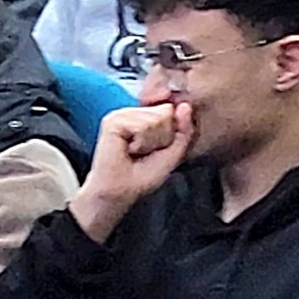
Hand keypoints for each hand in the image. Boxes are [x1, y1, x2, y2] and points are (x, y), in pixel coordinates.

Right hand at [70, 102, 194, 241]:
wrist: (119, 192)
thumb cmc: (141, 176)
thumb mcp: (174, 153)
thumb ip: (184, 130)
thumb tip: (185, 107)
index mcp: (146, 116)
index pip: (172, 109)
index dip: (172, 131)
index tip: (158, 148)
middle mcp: (133, 112)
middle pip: (167, 112)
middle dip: (163, 137)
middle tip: (145, 152)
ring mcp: (122, 114)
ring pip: (157, 118)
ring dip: (152, 142)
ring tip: (136, 152)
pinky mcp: (113, 121)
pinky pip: (143, 126)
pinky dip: (141, 143)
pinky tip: (128, 150)